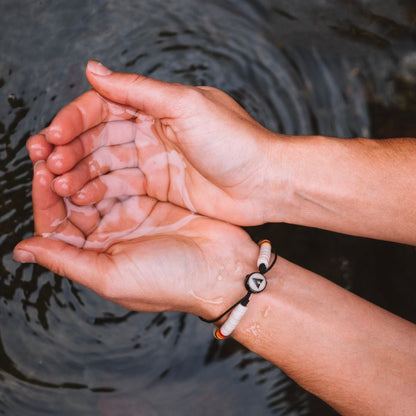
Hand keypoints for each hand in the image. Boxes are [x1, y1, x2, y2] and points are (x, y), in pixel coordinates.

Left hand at [13, 160, 258, 318]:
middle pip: (73, 200)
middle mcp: (109, 234)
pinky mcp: (152, 198)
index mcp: (95, 255)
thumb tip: (22, 250)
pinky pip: (124, 175)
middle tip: (46, 146)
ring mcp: (132, 214)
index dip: (45, 199)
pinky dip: (111, 161)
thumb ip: (66, 260)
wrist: (222, 268)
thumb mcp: (112, 276)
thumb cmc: (171, 281)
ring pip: (96, 183)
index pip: (57, 224)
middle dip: (57, 174)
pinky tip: (102, 145)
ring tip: (68, 142)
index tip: (41, 171)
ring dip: (81, 163)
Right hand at [41, 60, 282, 225]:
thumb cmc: (236, 141)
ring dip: (80, 172)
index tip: (54, 136)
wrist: (265, 183)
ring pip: (106, 163)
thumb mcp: (186, 106)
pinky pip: (122, 187)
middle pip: (99, 137)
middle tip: (48, 164)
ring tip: (58, 185)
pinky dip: (100, 191)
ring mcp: (154, 161)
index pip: (104, 107)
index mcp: (157, 106)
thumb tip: (93, 70)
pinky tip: (82, 198)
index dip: (75, 119)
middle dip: (72, 149)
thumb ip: (138, 91)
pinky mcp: (160, 187)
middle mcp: (152, 132)